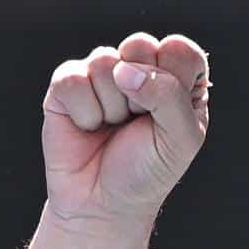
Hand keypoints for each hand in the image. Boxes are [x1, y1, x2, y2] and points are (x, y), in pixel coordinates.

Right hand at [41, 33, 210, 229]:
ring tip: (113, 127)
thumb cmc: (149, 171)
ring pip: (104, 61)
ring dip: (112, 108)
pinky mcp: (67, 84)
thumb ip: (169, 95)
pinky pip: (72, 79)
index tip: (168, 116)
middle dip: (141, 92)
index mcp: (178, 79)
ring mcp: (102, 74)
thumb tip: (125, 69)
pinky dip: (84, 112)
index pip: (181, 50)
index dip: (173, 80)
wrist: (103, 204)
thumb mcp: (181, 139)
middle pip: (141, 44)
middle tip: (138, 121)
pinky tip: (88, 127)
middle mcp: (140, 69)